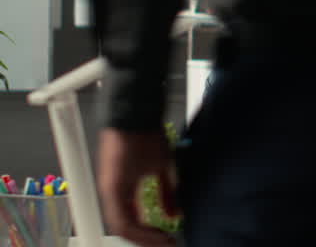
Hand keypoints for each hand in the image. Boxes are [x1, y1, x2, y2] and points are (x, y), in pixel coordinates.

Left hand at [97, 128, 179, 246]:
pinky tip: (153, 232)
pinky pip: (121, 219)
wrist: (136, 115)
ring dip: (144, 237)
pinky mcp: (110, 188)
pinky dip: (138, 229)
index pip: (132, 222)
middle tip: (166, 244)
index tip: (166, 238)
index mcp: (122, 190)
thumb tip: (173, 213)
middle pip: (125, 229)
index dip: (149, 234)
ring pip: (122, 227)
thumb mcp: (162, 168)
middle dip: (148, 240)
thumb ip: (167, 193)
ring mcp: (110, 191)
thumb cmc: (146, 136)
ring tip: (162, 241)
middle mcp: (112, 193)